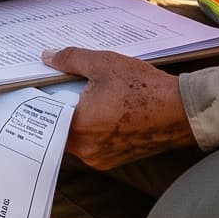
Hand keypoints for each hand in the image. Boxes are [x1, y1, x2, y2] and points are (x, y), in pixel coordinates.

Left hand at [45, 47, 194, 168]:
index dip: (40, 102)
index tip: (37, 91)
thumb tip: (48, 57)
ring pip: (76, 138)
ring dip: (76, 121)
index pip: (45, 118)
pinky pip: (93, 145)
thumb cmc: (143, 88)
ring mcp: (101, 158)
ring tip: (86, 98)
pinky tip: (103, 111)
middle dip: (59, 110)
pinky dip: (92, 130)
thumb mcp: (103, 64)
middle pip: (58, 129)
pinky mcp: (114, 160)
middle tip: (62, 91)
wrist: (180, 110)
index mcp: (79, 128)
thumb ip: (70, 60)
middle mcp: (86, 150)